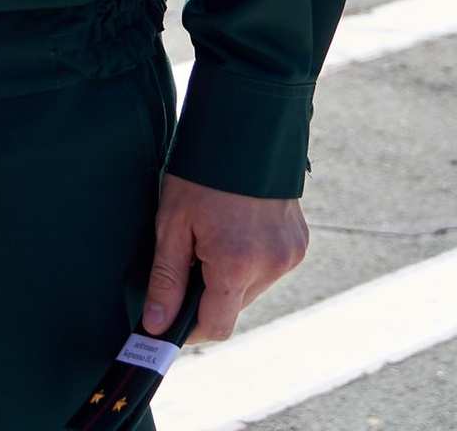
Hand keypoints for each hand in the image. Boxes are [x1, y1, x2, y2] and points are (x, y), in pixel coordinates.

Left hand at [146, 175, 308, 344]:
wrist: (243, 128)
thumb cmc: (200, 173)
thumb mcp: (172, 222)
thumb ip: (166, 279)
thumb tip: (157, 325)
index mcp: (236, 264)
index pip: (216, 326)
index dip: (190, 328)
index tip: (169, 322)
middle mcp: (271, 266)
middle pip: (234, 306)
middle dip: (207, 294)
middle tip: (186, 258)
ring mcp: (290, 256)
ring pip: (252, 289)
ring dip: (229, 277)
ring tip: (211, 235)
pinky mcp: (299, 244)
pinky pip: (269, 268)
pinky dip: (249, 261)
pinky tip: (234, 229)